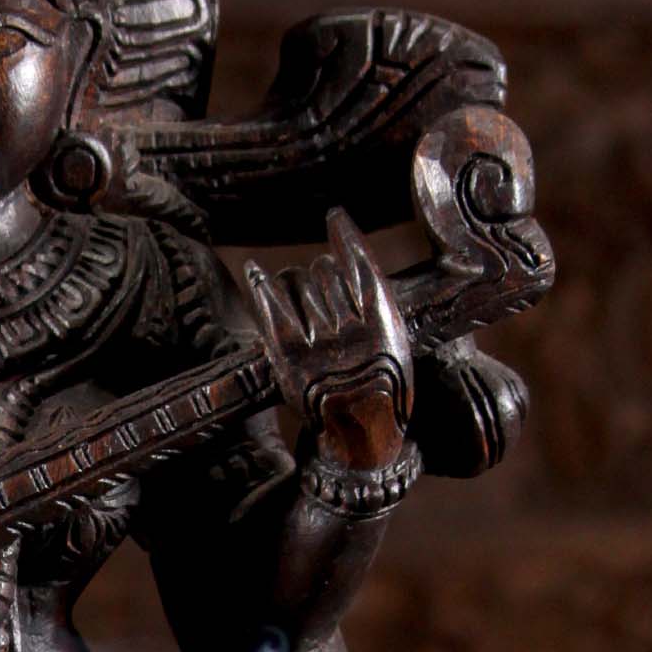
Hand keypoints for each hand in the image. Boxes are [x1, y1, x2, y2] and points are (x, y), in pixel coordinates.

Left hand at [245, 209, 413, 472]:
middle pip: (326, 273)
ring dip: (296, 281)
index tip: (334, 216)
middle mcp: (351, 326)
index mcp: (382, 319)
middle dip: (321, 271)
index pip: (360, 262)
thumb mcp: (398, 343)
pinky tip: (253, 270)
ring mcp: (319, 342)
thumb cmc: (384, 391)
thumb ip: (380, 306)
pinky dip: (262, 286)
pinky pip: (273, 310)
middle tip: (320, 281)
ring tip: (297, 289)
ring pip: (300, 286)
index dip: (345, 234)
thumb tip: (353, 266)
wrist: (363, 434)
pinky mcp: (290, 356)